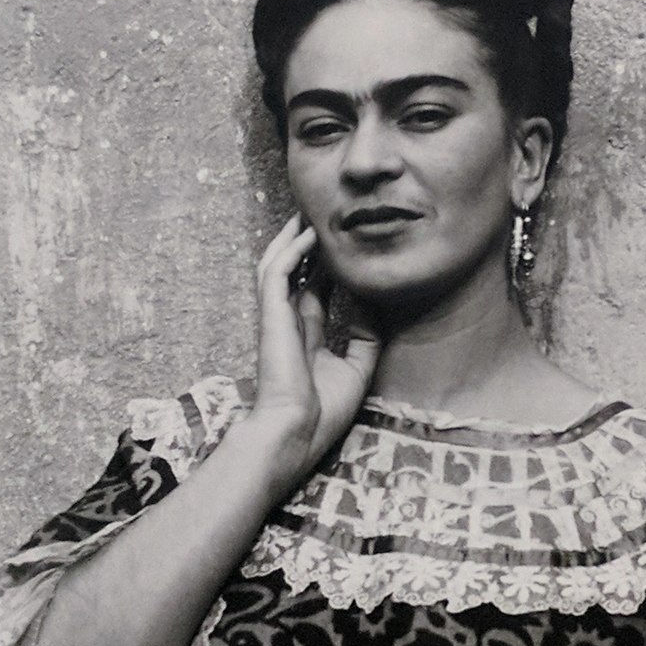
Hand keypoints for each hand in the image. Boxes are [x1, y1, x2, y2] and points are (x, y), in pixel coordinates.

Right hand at [249, 213, 380, 500]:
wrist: (296, 432)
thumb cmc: (322, 413)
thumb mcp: (357, 371)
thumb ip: (366, 339)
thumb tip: (374, 306)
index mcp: (306, 338)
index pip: (315, 294)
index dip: (327, 270)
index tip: (344, 250)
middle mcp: (289, 323)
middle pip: (295, 272)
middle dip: (306, 245)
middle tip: (322, 218)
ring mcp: (277, 318)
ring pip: (280, 265)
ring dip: (293, 238)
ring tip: (309, 213)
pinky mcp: (271, 315)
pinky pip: (278, 272)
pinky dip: (292, 250)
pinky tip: (308, 233)